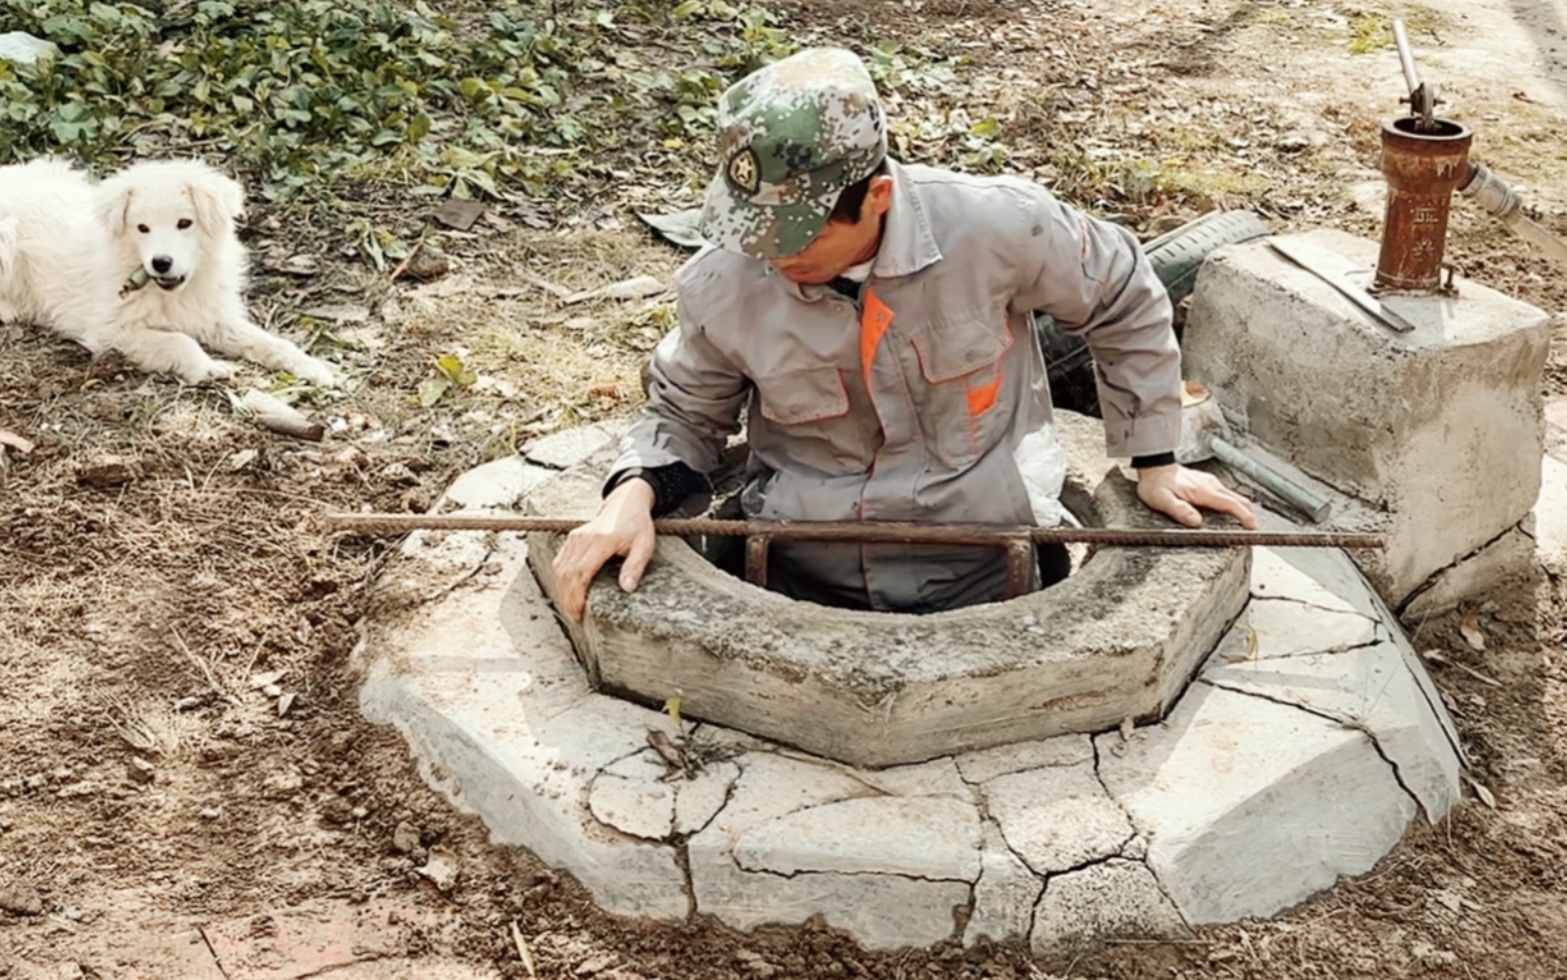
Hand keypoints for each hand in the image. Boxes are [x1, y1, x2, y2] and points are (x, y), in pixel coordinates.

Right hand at [551, 478, 657, 621]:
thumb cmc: (636, 525)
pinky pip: (560, 562)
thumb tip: (627, 589)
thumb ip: (635, 567)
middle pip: (567, 573)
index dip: (577, 595)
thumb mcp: (644, 545)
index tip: (579, 612)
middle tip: (575, 618)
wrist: (626, 503)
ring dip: (563, 590)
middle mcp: (583, 538)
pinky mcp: (572, 539)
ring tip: (572, 609)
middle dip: (568, 598)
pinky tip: (568, 592)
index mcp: (601, 541)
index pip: (581, 571)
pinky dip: (561, 579)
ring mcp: (575, 538)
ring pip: (560, 568)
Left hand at [1135, 463, 1257, 528]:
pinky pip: (1227, 496)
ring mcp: (1212, 484)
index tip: (1253, 530)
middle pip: (1241, 501)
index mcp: (1204, 491)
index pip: (1233, 504)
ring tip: (1242, 529)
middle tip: (1250, 534)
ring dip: (1242, 512)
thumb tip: (1196, 522)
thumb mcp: (1161, 500)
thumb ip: (1179, 510)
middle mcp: (1212, 485)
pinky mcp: (1209, 484)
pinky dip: (1234, 507)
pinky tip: (1228, 518)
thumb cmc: (1156, 484)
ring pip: (1236, 498)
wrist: (1154, 467)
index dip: (1246, 517)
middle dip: (1249, 517)